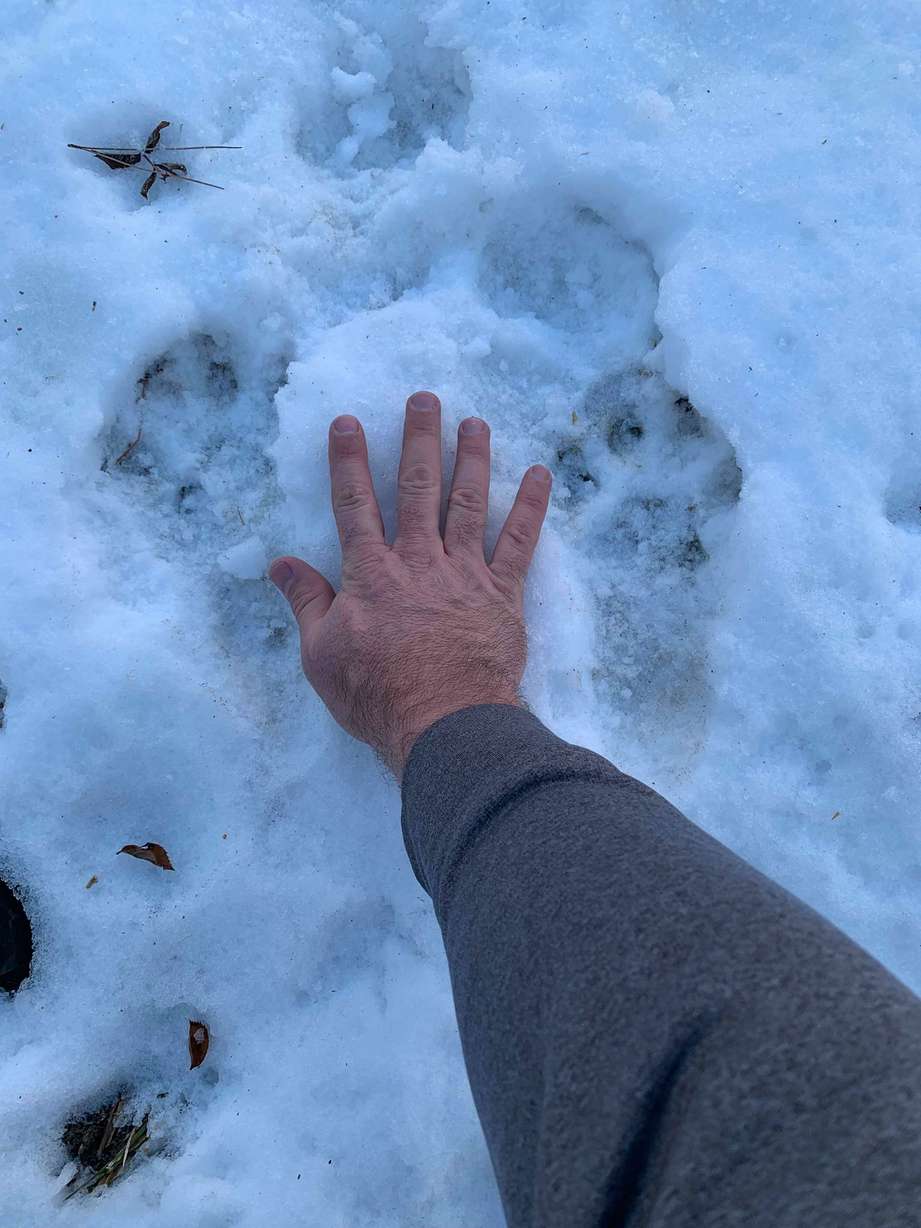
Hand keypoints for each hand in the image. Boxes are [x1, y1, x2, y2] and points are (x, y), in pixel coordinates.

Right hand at [269, 392, 551, 777]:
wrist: (445, 724)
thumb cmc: (377, 696)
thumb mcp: (321, 655)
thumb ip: (306, 602)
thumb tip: (281, 564)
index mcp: (371, 574)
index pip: (355, 505)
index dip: (349, 461)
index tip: (348, 423)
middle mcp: (419, 561)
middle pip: (419, 488)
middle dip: (420, 439)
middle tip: (425, 398)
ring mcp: (465, 574)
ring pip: (468, 503)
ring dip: (472, 458)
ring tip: (474, 421)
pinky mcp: (503, 594)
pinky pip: (520, 543)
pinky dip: (530, 507)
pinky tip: (540, 475)